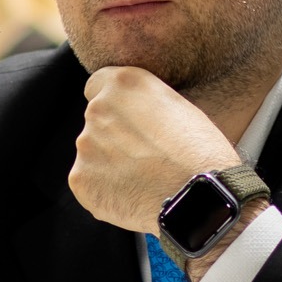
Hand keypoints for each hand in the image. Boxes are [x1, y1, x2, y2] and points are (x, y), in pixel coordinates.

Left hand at [70, 65, 236, 238]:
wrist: (200, 197)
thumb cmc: (200, 152)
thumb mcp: (178, 106)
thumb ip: (144, 102)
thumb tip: (134, 114)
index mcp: (122, 84)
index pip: (98, 85)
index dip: (116, 105)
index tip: (129, 120)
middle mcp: (97, 110)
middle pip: (97, 122)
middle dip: (114, 136)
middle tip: (144, 156)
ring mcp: (86, 146)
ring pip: (92, 153)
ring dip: (110, 163)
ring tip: (143, 179)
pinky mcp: (80, 180)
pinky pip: (89, 183)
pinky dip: (105, 190)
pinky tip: (133, 196)